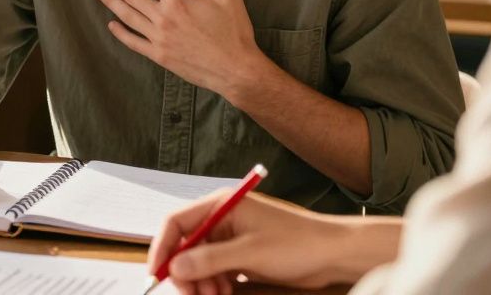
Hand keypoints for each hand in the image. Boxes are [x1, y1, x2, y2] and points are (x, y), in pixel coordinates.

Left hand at [95, 0, 266, 100]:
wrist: (236, 70)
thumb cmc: (234, 32)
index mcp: (177, 0)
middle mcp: (163, 18)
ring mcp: (158, 38)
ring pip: (128, 17)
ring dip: (112, 2)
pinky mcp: (159, 56)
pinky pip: (133, 42)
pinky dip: (120, 32)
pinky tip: (112, 24)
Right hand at [148, 190, 346, 292]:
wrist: (333, 254)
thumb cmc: (298, 244)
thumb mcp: (250, 253)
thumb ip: (209, 259)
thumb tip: (175, 267)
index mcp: (222, 205)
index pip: (177, 222)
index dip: (163, 247)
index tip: (156, 274)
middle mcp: (223, 218)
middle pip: (186, 244)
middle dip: (185, 272)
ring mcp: (232, 236)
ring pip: (199, 261)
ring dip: (201, 282)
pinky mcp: (241, 254)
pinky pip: (215, 270)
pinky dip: (215, 284)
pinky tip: (223, 294)